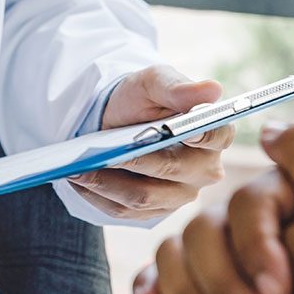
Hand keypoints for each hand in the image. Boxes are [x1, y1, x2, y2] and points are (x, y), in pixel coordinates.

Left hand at [69, 65, 234, 220]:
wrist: (118, 119)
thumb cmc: (142, 98)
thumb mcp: (154, 83)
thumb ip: (178, 88)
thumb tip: (212, 89)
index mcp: (214, 135)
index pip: (216, 136)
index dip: (201, 136)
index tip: (180, 132)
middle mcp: (203, 170)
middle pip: (171, 170)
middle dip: (135, 161)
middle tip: (103, 154)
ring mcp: (179, 195)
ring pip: (143, 197)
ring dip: (108, 184)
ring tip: (78, 170)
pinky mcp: (153, 211)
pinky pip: (124, 210)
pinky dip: (98, 196)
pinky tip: (77, 181)